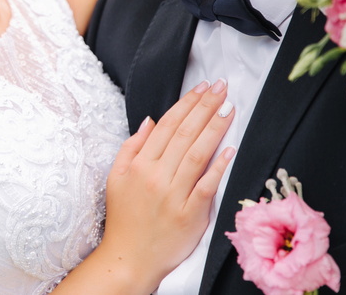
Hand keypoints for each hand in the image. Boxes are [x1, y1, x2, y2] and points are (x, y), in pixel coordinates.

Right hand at [98, 79, 234, 291]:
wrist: (129, 258)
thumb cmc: (124, 218)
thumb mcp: (115, 178)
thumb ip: (131, 147)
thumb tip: (150, 121)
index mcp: (139, 164)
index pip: (167, 126)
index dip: (186, 104)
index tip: (202, 88)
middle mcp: (157, 176)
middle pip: (185, 134)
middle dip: (205, 107)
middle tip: (221, 88)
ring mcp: (174, 195)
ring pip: (197, 154)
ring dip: (215, 128)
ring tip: (229, 108)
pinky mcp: (190, 214)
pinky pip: (207, 185)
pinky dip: (219, 166)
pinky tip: (230, 148)